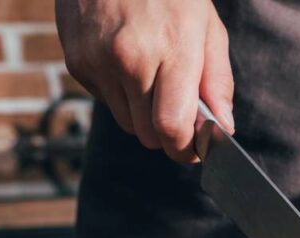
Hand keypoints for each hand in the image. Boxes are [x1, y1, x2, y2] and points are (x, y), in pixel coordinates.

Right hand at [56, 0, 233, 161]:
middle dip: (167, 135)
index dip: (185, 149)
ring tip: (153, 77)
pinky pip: (104, 99)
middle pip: (148, 134)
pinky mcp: (76, 61)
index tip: (195, 149)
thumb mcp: (207, 26)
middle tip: (180, 115)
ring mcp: (97, 61)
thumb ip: (217, 81)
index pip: (171, 128)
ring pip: (126, 122)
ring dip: (143, 114)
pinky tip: (126, 61)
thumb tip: (224, 127)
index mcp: (171, 50)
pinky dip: (119, 93)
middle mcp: (129, 60)